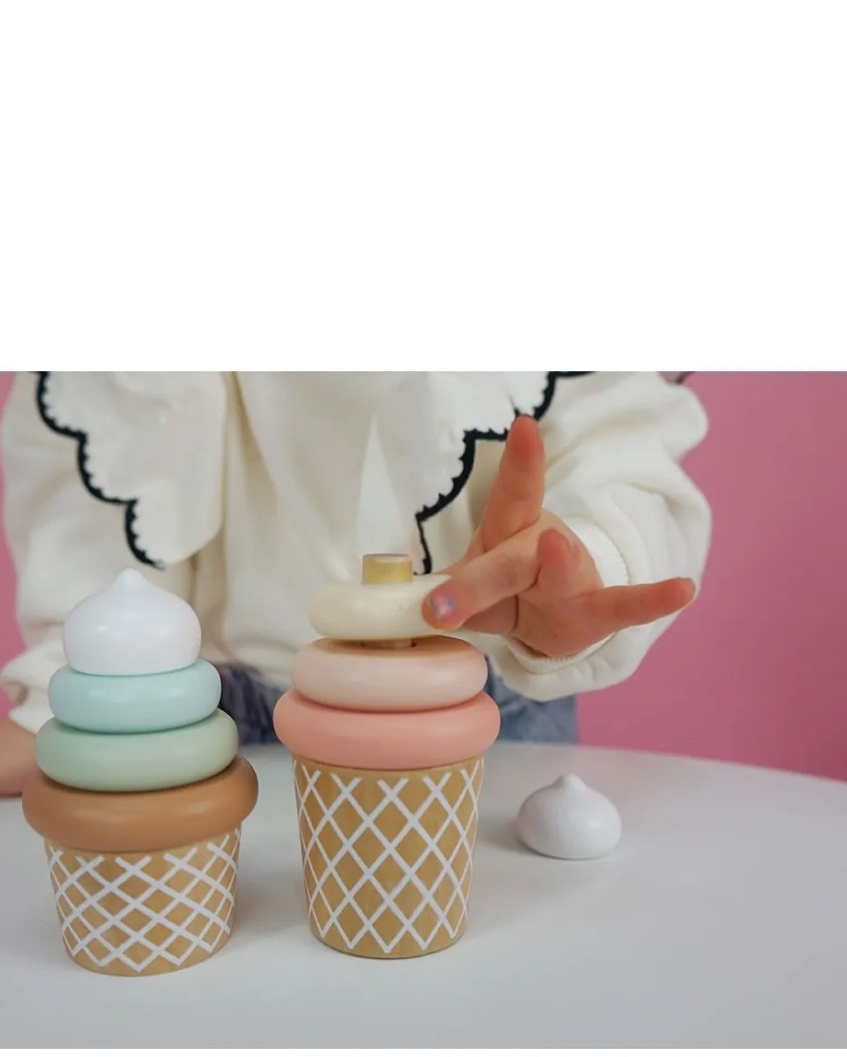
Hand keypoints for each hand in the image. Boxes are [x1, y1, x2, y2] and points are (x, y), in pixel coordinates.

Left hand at [422, 415, 694, 657]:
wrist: (552, 619)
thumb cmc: (503, 590)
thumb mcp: (467, 585)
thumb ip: (438, 589)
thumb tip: (383, 609)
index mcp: (504, 534)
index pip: (508, 497)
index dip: (520, 463)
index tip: (524, 428)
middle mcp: (540, 546)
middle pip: (510, 558)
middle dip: (476, 580)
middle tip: (441, 602)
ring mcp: (573, 578)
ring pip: (561, 576)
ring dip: (558, 567)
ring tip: (555, 550)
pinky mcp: (599, 611)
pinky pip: (624, 606)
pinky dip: (650, 600)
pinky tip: (683, 589)